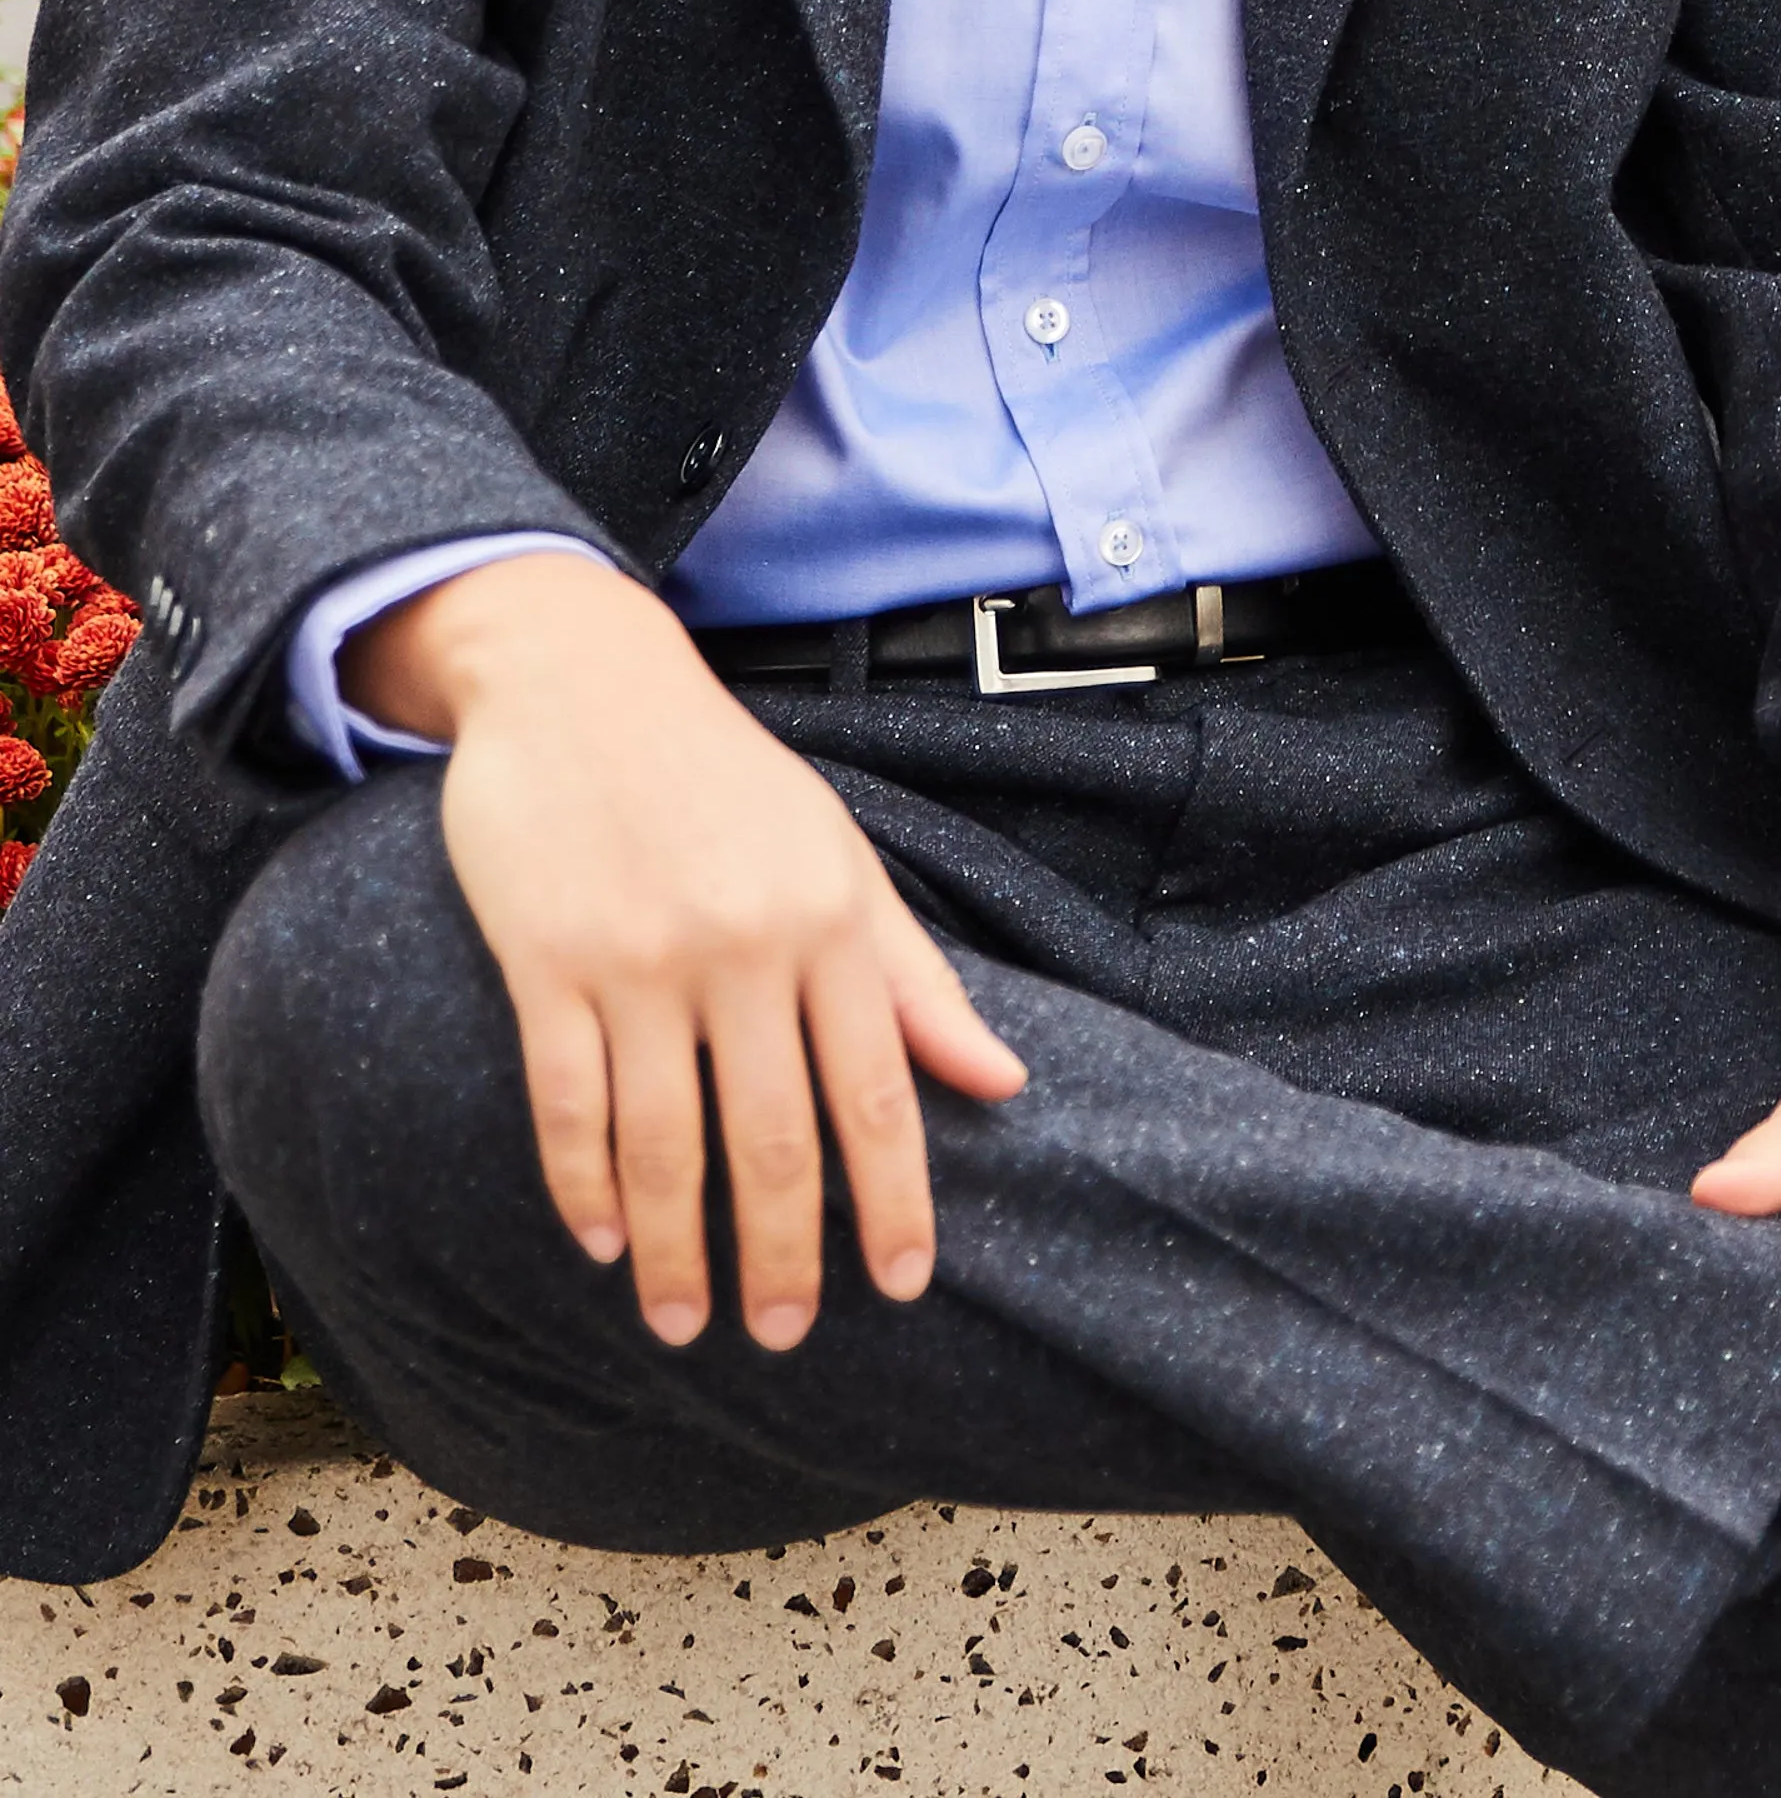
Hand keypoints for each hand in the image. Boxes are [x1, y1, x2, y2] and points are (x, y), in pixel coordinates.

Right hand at [340, 552, 1027, 1350]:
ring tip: (682, 1322)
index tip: (902, 1285)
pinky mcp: (544, 958)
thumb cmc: (727, 778)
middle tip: (784, 1334)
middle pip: (771, 1139)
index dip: (893, 1201)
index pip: (878, 1094)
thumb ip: (913, 976)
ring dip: (676, 1250)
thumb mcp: (841, 858)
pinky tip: (603, 1241)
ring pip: (664, 1141)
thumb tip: (1003, 1079)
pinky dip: (583, 1183)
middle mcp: (744, 945)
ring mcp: (638, 955)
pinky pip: (567, 1099)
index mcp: (830, 923)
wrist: (583, 680)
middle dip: (782, 1255)